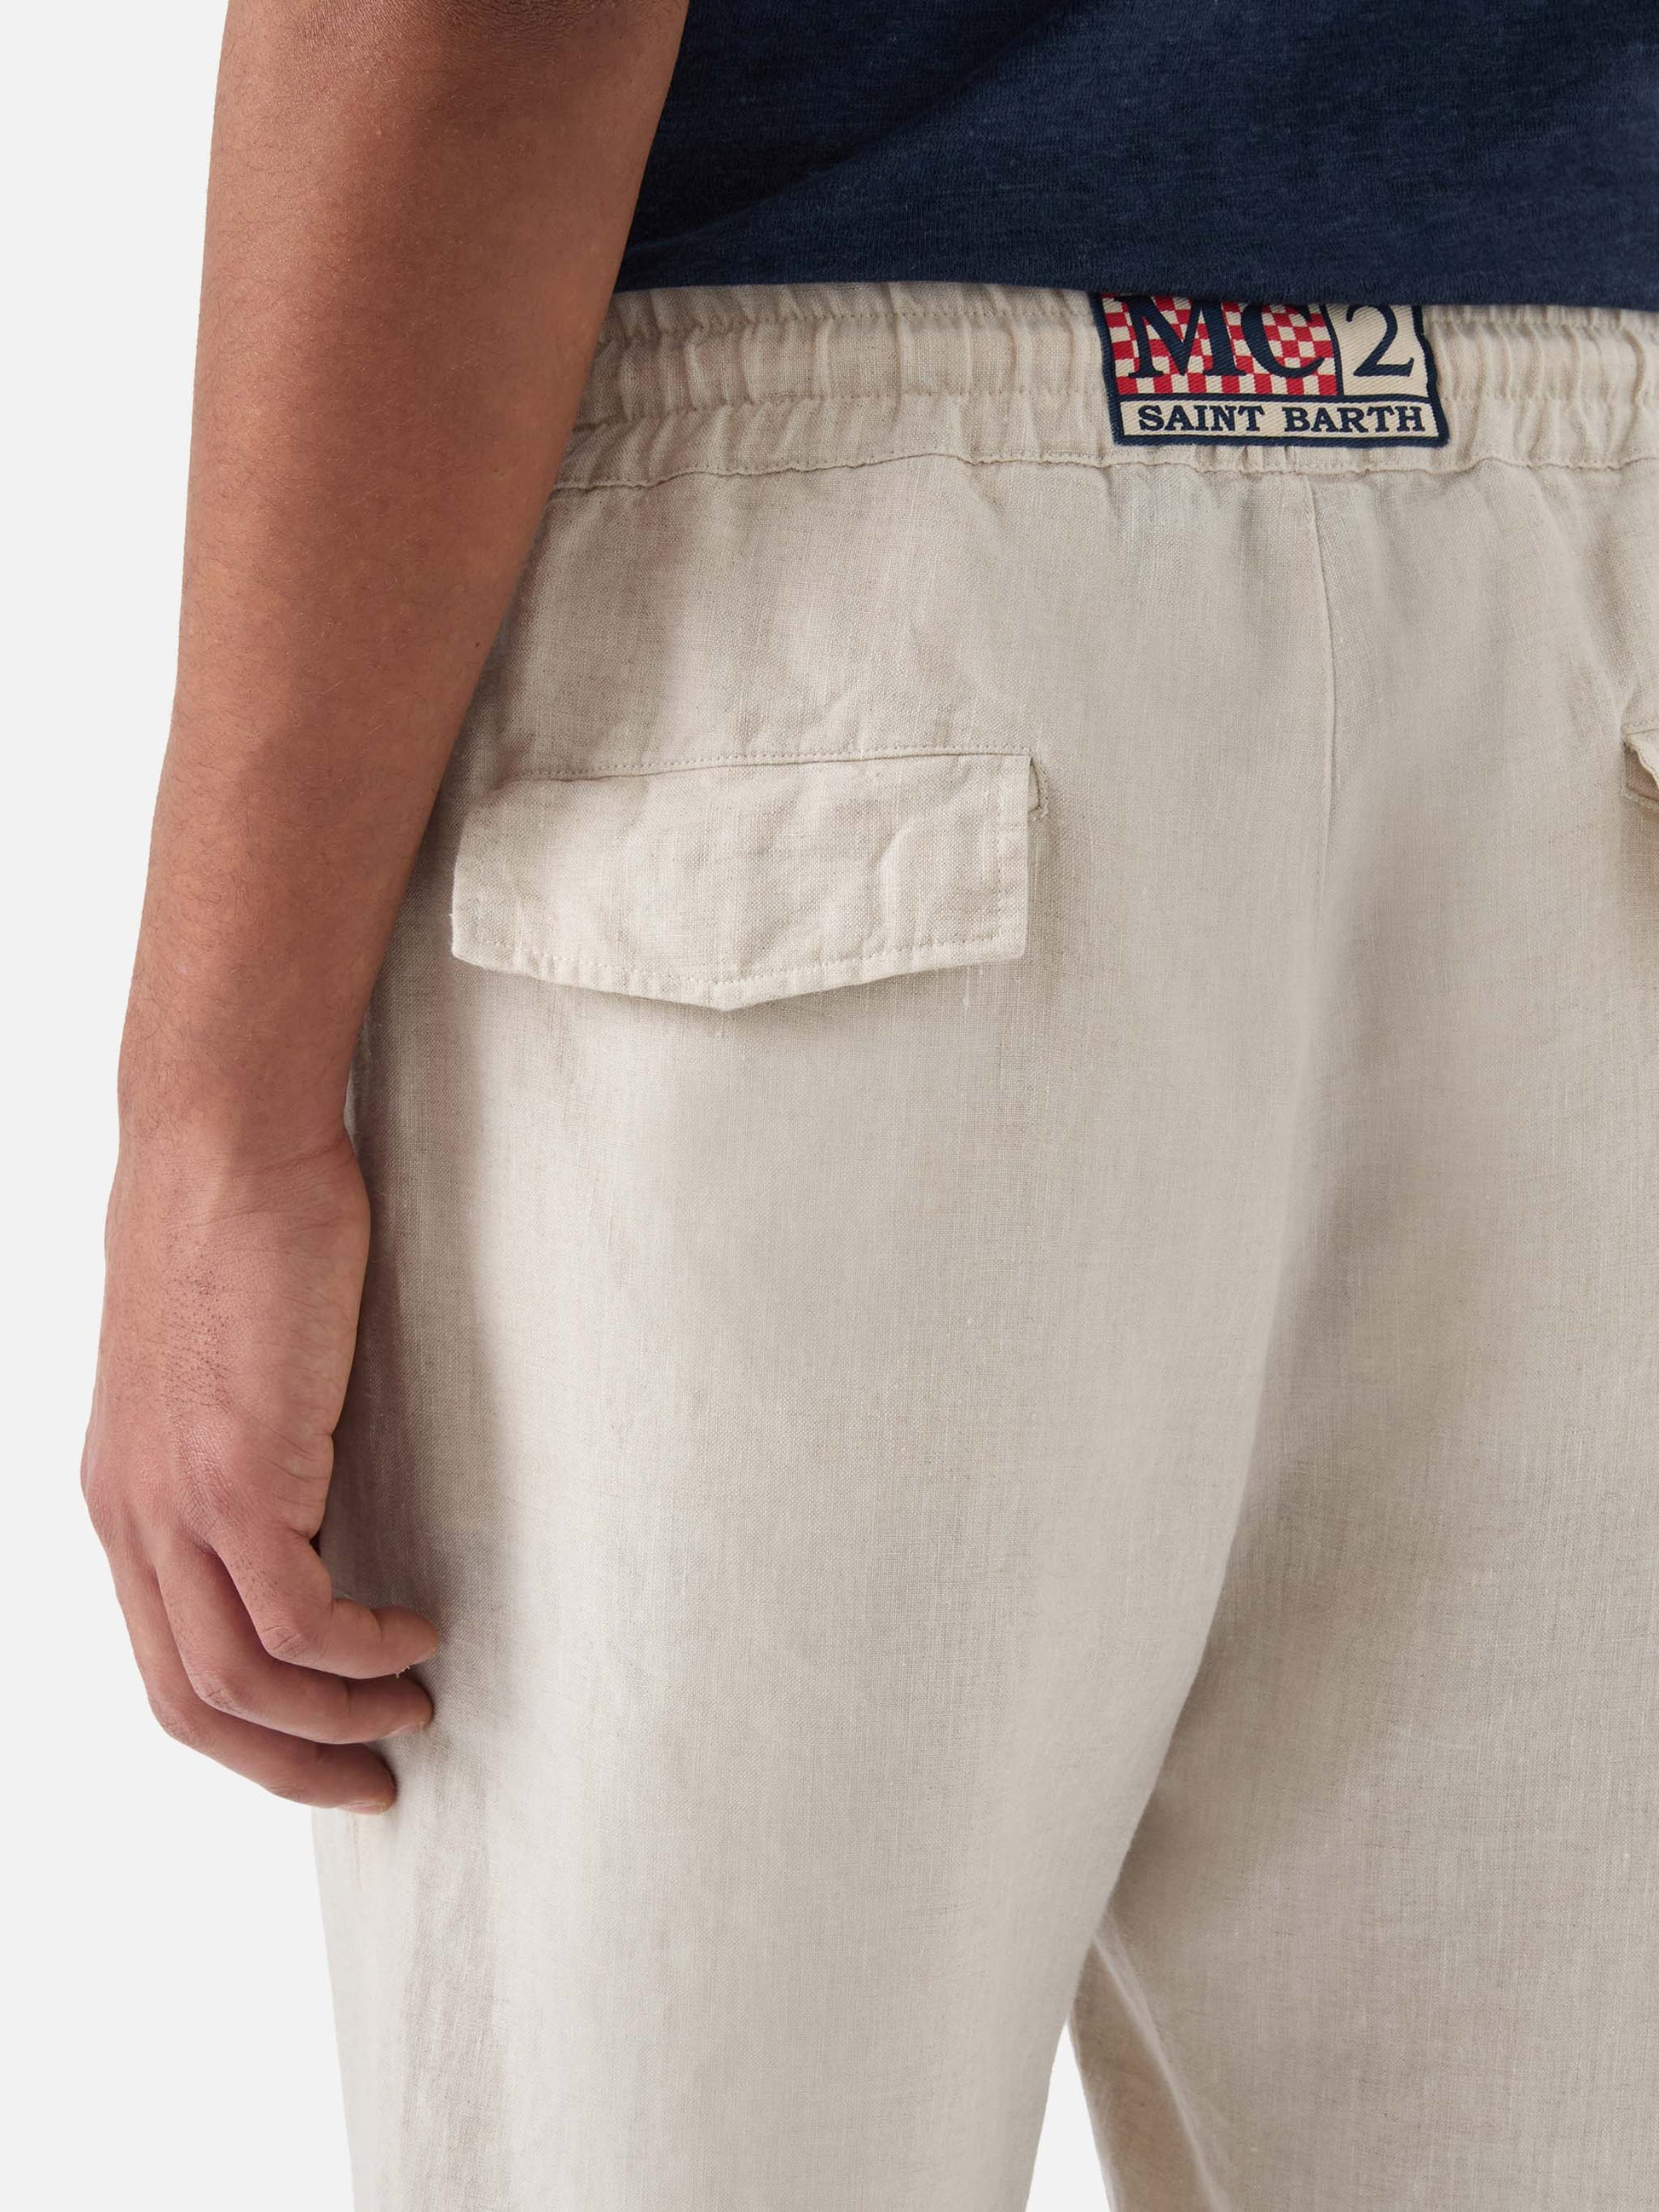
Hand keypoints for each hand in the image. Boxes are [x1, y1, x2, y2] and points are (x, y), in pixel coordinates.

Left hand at [82, 1129, 436, 1810]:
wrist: (222, 1142)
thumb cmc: (239, 1230)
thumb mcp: (221, 1368)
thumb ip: (244, 1449)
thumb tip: (313, 1505)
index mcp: (122, 1498)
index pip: (163, 1663)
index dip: (244, 1733)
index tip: (323, 1747)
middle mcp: (130, 1517)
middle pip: (190, 1703)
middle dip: (286, 1763)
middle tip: (372, 1784)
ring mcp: (175, 1501)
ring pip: (240, 1679)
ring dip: (336, 1718)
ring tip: (412, 1710)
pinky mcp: (235, 1473)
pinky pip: (300, 1617)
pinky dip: (362, 1649)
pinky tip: (413, 1631)